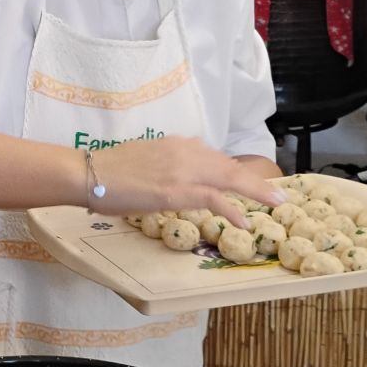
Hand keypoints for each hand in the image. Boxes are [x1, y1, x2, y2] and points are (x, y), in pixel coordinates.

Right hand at [86, 137, 285, 226]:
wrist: (88, 173)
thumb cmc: (106, 171)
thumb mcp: (143, 160)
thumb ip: (165, 165)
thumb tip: (172, 179)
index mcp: (176, 144)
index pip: (215, 158)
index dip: (235, 172)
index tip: (248, 183)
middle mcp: (185, 152)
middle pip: (230, 167)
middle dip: (256, 181)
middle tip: (277, 194)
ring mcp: (182, 170)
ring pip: (229, 178)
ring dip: (255, 191)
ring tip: (274, 203)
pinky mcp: (176, 190)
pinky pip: (213, 198)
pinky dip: (232, 209)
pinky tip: (245, 221)